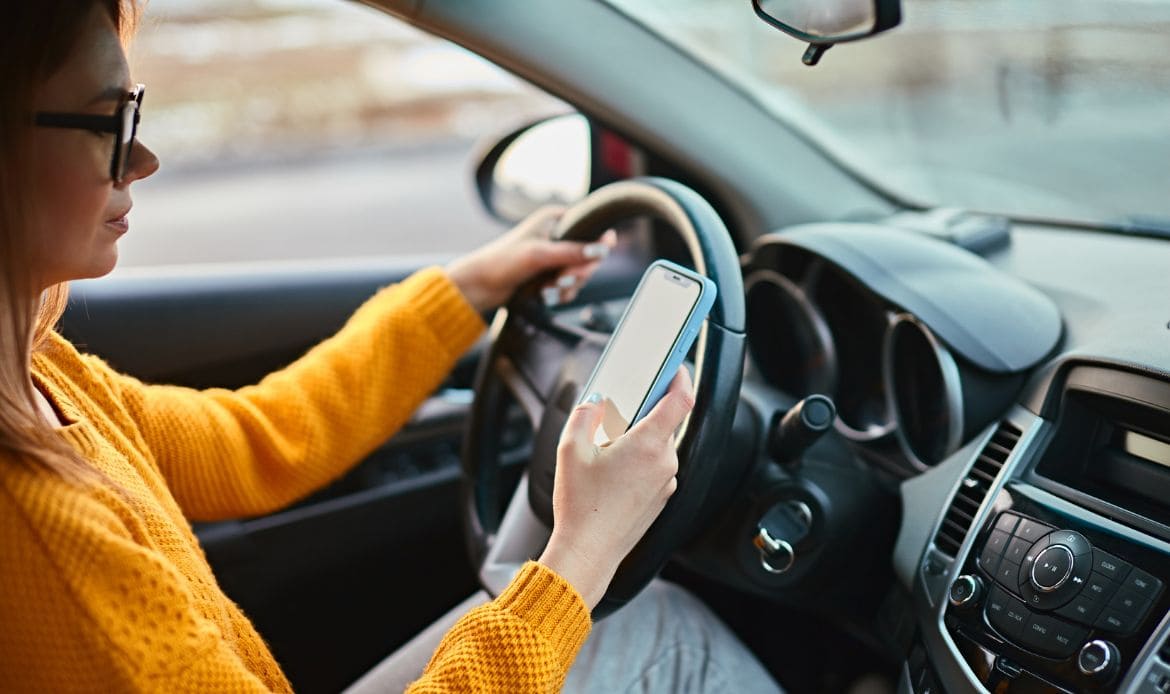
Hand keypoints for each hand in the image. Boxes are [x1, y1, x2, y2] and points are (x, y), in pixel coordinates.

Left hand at [445, 206, 616, 312]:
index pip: (591, 227)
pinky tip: (545, 296)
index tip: (595, 259)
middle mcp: (557, 234)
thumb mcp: (540, 255)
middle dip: (577, 272)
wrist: (480, 286)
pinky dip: (560, 293)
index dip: (597, 244)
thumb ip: (572, 252)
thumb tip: (602, 250)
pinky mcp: (549, 274)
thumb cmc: (503, 262)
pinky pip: (569, 286)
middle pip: (589, 255)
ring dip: (567, 286)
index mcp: (554, 219)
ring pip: (580, 273)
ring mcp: (554, 255)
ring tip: (547, 290)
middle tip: (561, 280)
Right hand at [538, 367, 694, 609]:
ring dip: (640, 439)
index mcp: (649, 445)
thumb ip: (586, 414)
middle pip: (666, 423)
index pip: (681, 400)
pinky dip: (640, 462)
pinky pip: (656, 468)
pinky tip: (612, 472)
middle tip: (618, 412)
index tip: (676, 368)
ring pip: (659, 447)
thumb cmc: (582, 506)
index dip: (681, 378)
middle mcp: (665, 463)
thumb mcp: (571, 449)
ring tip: (607, 450)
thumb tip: (596, 401)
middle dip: (645, 413)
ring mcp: (666, 483)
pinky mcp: (661, 499)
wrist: (589, 551)